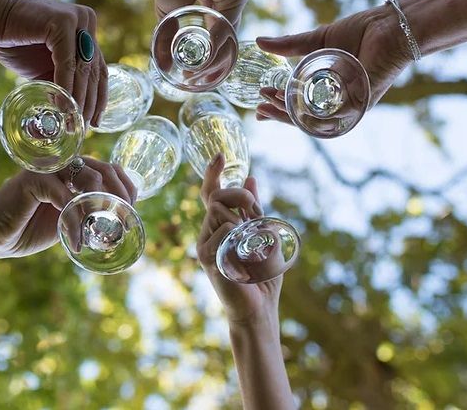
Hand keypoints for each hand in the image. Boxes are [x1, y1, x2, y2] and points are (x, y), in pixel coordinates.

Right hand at [0, 0, 107, 125]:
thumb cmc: (13, 38)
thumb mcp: (44, 64)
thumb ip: (60, 79)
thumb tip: (71, 109)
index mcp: (87, 28)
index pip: (99, 69)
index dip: (99, 98)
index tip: (94, 121)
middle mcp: (87, 22)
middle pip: (94, 70)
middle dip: (90, 103)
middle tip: (84, 128)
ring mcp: (77, 20)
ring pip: (82, 69)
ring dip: (78, 100)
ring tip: (73, 123)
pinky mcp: (63, 23)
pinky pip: (67, 63)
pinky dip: (65, 87)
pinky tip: (62, 106)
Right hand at [0, 157, 137, 259]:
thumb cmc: (26, 230)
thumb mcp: (65, 221)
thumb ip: (85, 212)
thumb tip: (117, 217)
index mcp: (70, 172)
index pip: (108, 169)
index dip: (126, 185)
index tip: (133, 209)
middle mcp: (61, 165)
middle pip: (104, 169)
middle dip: (121, 193)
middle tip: (125, 217)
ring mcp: (48, 169)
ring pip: (89, 179)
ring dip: (98, 208)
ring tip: (98, 230)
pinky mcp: (34, 179)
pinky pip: (66, 197)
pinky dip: (75, 222)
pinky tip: (77, 242)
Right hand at [196, 155, 279, 325]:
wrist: (258, 310)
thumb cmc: (261, 277)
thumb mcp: (262, 235)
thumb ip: (253, 209)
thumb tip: (250, 178)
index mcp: (218, 228)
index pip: (210, 194)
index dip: (213, 173)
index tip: (219, 155)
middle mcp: (207, 234)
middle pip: (217, 197)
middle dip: (241, 197)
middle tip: (258, 214)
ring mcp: (204, 246)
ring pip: (219, 211)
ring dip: (244, 218)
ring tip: (256, 243)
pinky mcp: (207, 258)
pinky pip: (224, 231)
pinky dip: (240, 237)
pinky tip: (246, 257)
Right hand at [254, 3, 412, 124]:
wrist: (391, 24)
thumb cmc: (361, 31)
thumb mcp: (317, 40)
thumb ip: (290, 45)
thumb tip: (259, 41)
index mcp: (332, 91)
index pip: (302, 108)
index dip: (279, 112)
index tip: (258, 109)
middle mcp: (342, 102)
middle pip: (306, 119)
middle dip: (280, 115)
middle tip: (261, 105)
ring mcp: (353, 103)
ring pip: (318, 119)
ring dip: (292, 114)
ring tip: (272, 102)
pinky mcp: (363, 100)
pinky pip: (336, 113)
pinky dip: (314, 110)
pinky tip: (294, 103)